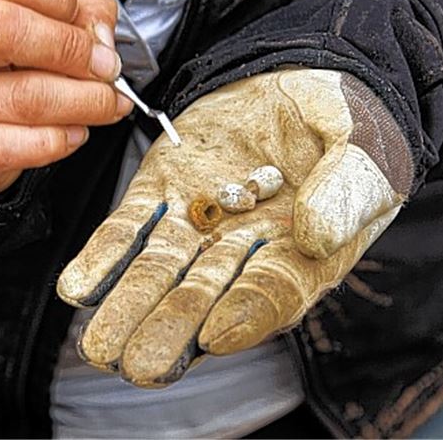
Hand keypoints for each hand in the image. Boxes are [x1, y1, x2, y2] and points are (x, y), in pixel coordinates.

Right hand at [0, 0, 131, 195]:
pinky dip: (61, 140)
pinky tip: (74, 131)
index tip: (79, 16)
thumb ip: (84, 8)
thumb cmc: (5, 56)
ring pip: (26, 97)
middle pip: (7, 28)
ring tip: (106, 101)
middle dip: (73, 48)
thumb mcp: (43, 9)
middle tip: (103, 66)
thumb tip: (102, 42)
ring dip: (86, 101)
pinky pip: (20, 147)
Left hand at [56, 69, 413, 386]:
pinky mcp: (163, 190)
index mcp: (301, 256)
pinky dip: (104, 255)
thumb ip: (344, 192)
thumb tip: (314, 235)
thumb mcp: (364, 151)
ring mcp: (199, 223)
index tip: (216, 334)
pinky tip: (78, 287)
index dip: (245, 314)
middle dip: (170, 329)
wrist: (303, 79)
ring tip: (100, 345)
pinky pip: (130, 227)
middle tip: (138, 363)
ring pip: (158, 271)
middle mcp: (242, 251)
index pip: (271, 294)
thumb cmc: (350, 126)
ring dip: (128, 306)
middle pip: (203, 297)